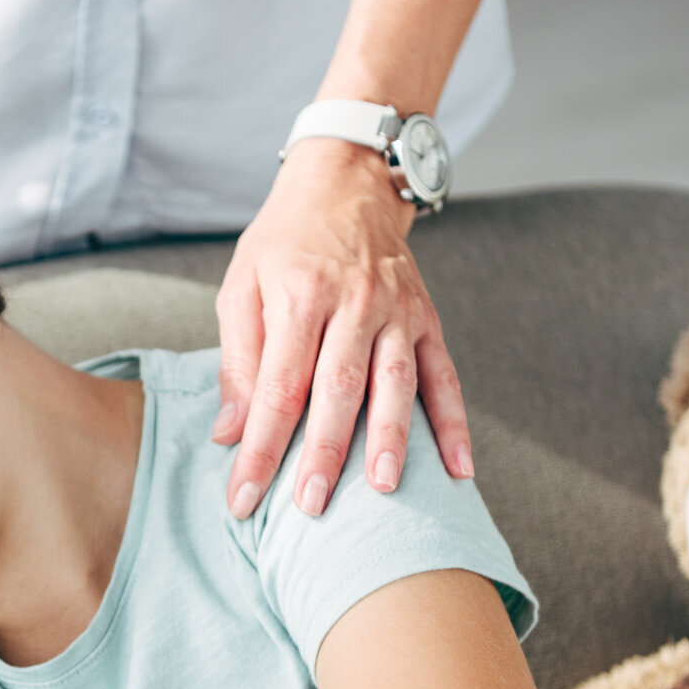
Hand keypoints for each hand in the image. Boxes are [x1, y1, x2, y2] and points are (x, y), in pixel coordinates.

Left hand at [214, 138, 471, 517]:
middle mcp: (354, 302)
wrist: (346, 182)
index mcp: (300, 294)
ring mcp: (397, 311)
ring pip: (395, 383)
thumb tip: (230, 431)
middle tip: (310, 507)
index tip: (243, 497)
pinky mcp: (427, 318)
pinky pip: (445, 377)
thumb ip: (237, 360)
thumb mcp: (241, 285)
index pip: (278, 386)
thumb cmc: (284, 242)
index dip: (261, 446)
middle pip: (338, 389)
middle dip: (323, 453)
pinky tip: (458, 470)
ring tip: (383, 490)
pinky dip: (454, 424)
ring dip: (391, 439)